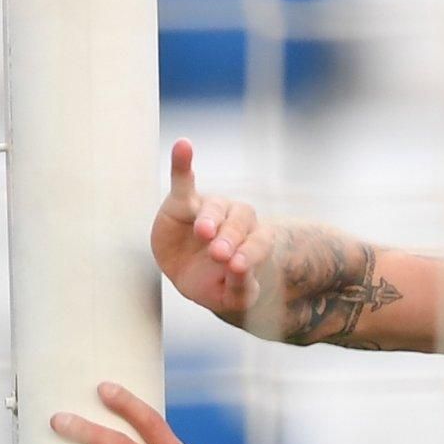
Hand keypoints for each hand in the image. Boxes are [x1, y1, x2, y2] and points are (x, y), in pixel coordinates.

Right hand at [151, 139, 265, 325]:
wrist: (193, 279)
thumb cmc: (220, 287)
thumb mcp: (234, 298)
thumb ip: (242, 286)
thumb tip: (239, 269)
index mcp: (255, 242)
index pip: (259, 242)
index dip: (250, 253)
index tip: (238, 267)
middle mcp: (237, 221)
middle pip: (240, 221)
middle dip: (231, 237)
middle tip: (219, 254)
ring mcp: (212, 209)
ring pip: (216, 206)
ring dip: (211, 217)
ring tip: (204, 233)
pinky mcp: (184, 202)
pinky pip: (184, 180)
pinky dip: (183, 163)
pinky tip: (183, 145)